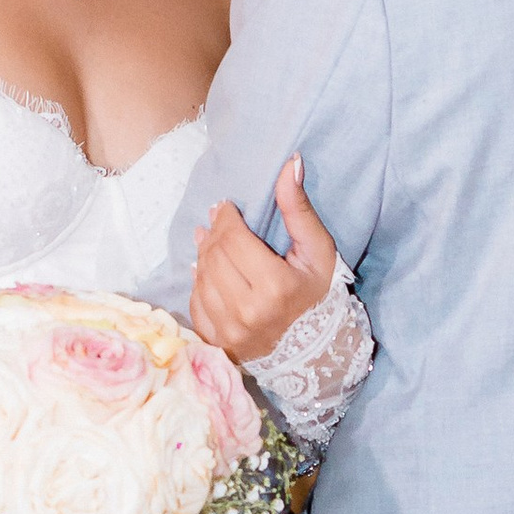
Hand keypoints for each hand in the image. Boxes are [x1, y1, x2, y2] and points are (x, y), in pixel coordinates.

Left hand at [192, 157, 340, 366]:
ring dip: (203, 255)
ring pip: (202, 278)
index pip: (234, 240)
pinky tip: (206, 271)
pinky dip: (199, 283)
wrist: (314, 350)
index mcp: (274, 288)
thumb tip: (290, 163)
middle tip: (216, 219)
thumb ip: (299, 208)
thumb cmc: (317, 294)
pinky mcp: (219, 343)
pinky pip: (196, 304)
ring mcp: (230, 332)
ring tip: (209, 240)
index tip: (226, 207)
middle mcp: (247, 313)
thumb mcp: (317, 250)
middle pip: (214, 257)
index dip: (226, 218)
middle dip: (214, 233)